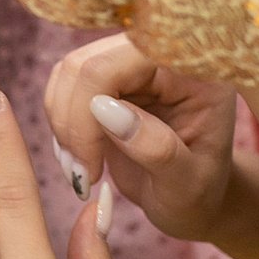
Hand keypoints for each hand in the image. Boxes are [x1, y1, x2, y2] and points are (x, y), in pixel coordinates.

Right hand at [44, 35, 258, 258]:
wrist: (191, 201)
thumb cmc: (197, 194)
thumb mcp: (187, 184)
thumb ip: (156, 148)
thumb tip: (104, 109)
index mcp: (195, 73)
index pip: (127, 61)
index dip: (92, 107)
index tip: (91, 166)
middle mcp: (161, 58)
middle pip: (88, 62)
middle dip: (73, 121)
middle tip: (82, 173)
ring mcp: (132, 66)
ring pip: (69, 72)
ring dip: (62, 124)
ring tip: (81, 170)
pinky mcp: (108, 81)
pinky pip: (65, 87)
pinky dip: (61, 124)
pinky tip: (78, 159)